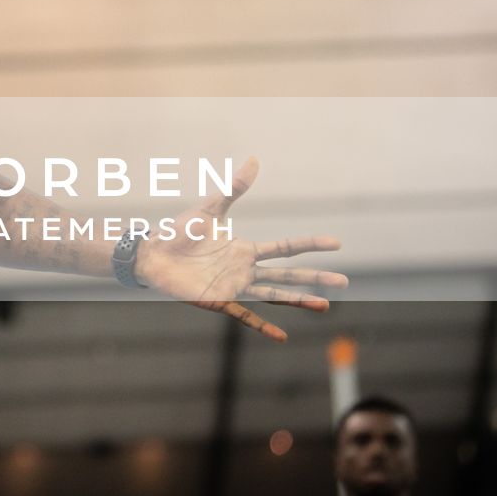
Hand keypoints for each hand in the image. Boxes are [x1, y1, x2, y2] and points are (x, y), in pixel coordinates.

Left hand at [133, 156, 345, 340]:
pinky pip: (245, 315)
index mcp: (245, 249)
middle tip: (344, 281)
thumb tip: (254, 159)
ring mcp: (234, 287)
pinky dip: (262, 326)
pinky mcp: (219, 300)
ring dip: (298, 300)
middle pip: (287, 274)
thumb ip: (233, 188)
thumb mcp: (210, 208)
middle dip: (315, 277)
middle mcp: (245, 270)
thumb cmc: (179, 232)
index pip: (286, 248)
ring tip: (325, 305)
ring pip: (274, 295)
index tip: (337, 243)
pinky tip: (281, 336)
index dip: (310, 245)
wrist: (152, 253)